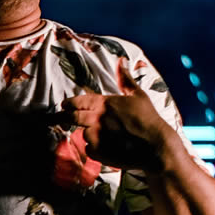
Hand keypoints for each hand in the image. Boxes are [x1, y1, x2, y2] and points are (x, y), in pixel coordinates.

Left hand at [58, 58, 173, 171]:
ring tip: (99, 135)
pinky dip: (94, 149)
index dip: (69, 103)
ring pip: (82, 134)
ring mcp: (97, 136)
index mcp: (105, 104)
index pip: (78, 102)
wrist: (155, 145)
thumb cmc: (148, 119)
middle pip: (72, 118)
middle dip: (63, 118)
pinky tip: (105, 147)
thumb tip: (121, 61)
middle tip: (59, 118)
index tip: (64, 105)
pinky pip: (89, 149)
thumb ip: (125, 79)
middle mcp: (97, 119)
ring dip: (87, 134)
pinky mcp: (99, 152)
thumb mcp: (138, 95)